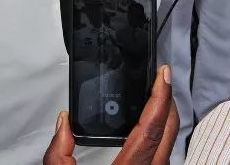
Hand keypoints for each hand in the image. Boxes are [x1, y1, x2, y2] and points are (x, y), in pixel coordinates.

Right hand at [43, 66, 178, 164]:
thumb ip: (59, 153)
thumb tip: (63, 124)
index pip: (152, 126)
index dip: (160, 96)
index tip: (162, 75)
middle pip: (169, 128)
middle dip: (167, 98)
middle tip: (160, 77)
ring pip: (170, 138)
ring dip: (165, 114)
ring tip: (156, 95)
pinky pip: (165, 148)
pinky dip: (161, 130)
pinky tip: (151, 122)